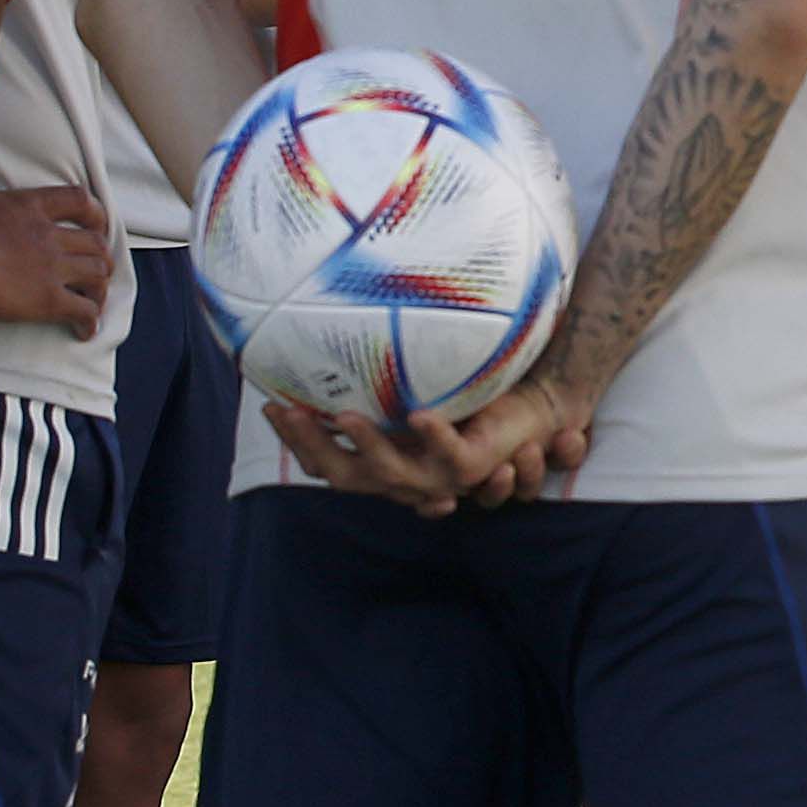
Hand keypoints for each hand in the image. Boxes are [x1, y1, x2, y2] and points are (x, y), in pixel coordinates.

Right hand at [0, 182, 111, 334]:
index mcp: (28, 206)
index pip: (80, 200)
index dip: (95, 214)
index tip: (96, 224)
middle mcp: (49, 235)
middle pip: (95, 242)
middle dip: (99, 257)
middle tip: (95, 271)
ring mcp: (52, 267)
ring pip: (97, 274)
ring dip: (99, 288)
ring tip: (94, 301)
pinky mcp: (48, 300)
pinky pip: (83, 311)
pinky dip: (89, 322)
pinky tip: (83, 332)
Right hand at [266, 371, 596, 513]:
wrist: (537, 405)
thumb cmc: (473, 395)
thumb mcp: (418, 383)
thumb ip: (381, 375)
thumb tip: (332, 329)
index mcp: (386, 461)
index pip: (327, 462)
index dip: (295, 440)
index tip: (269, 405)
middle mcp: (405, 478)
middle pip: (344, 476)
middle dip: (311, 446)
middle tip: (285, 412)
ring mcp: (437, 476)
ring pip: (388, 474)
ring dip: (363, 447)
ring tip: (339, 416)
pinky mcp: (472, 464)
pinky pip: (448, 455)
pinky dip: (433, 435)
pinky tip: (417, 416)